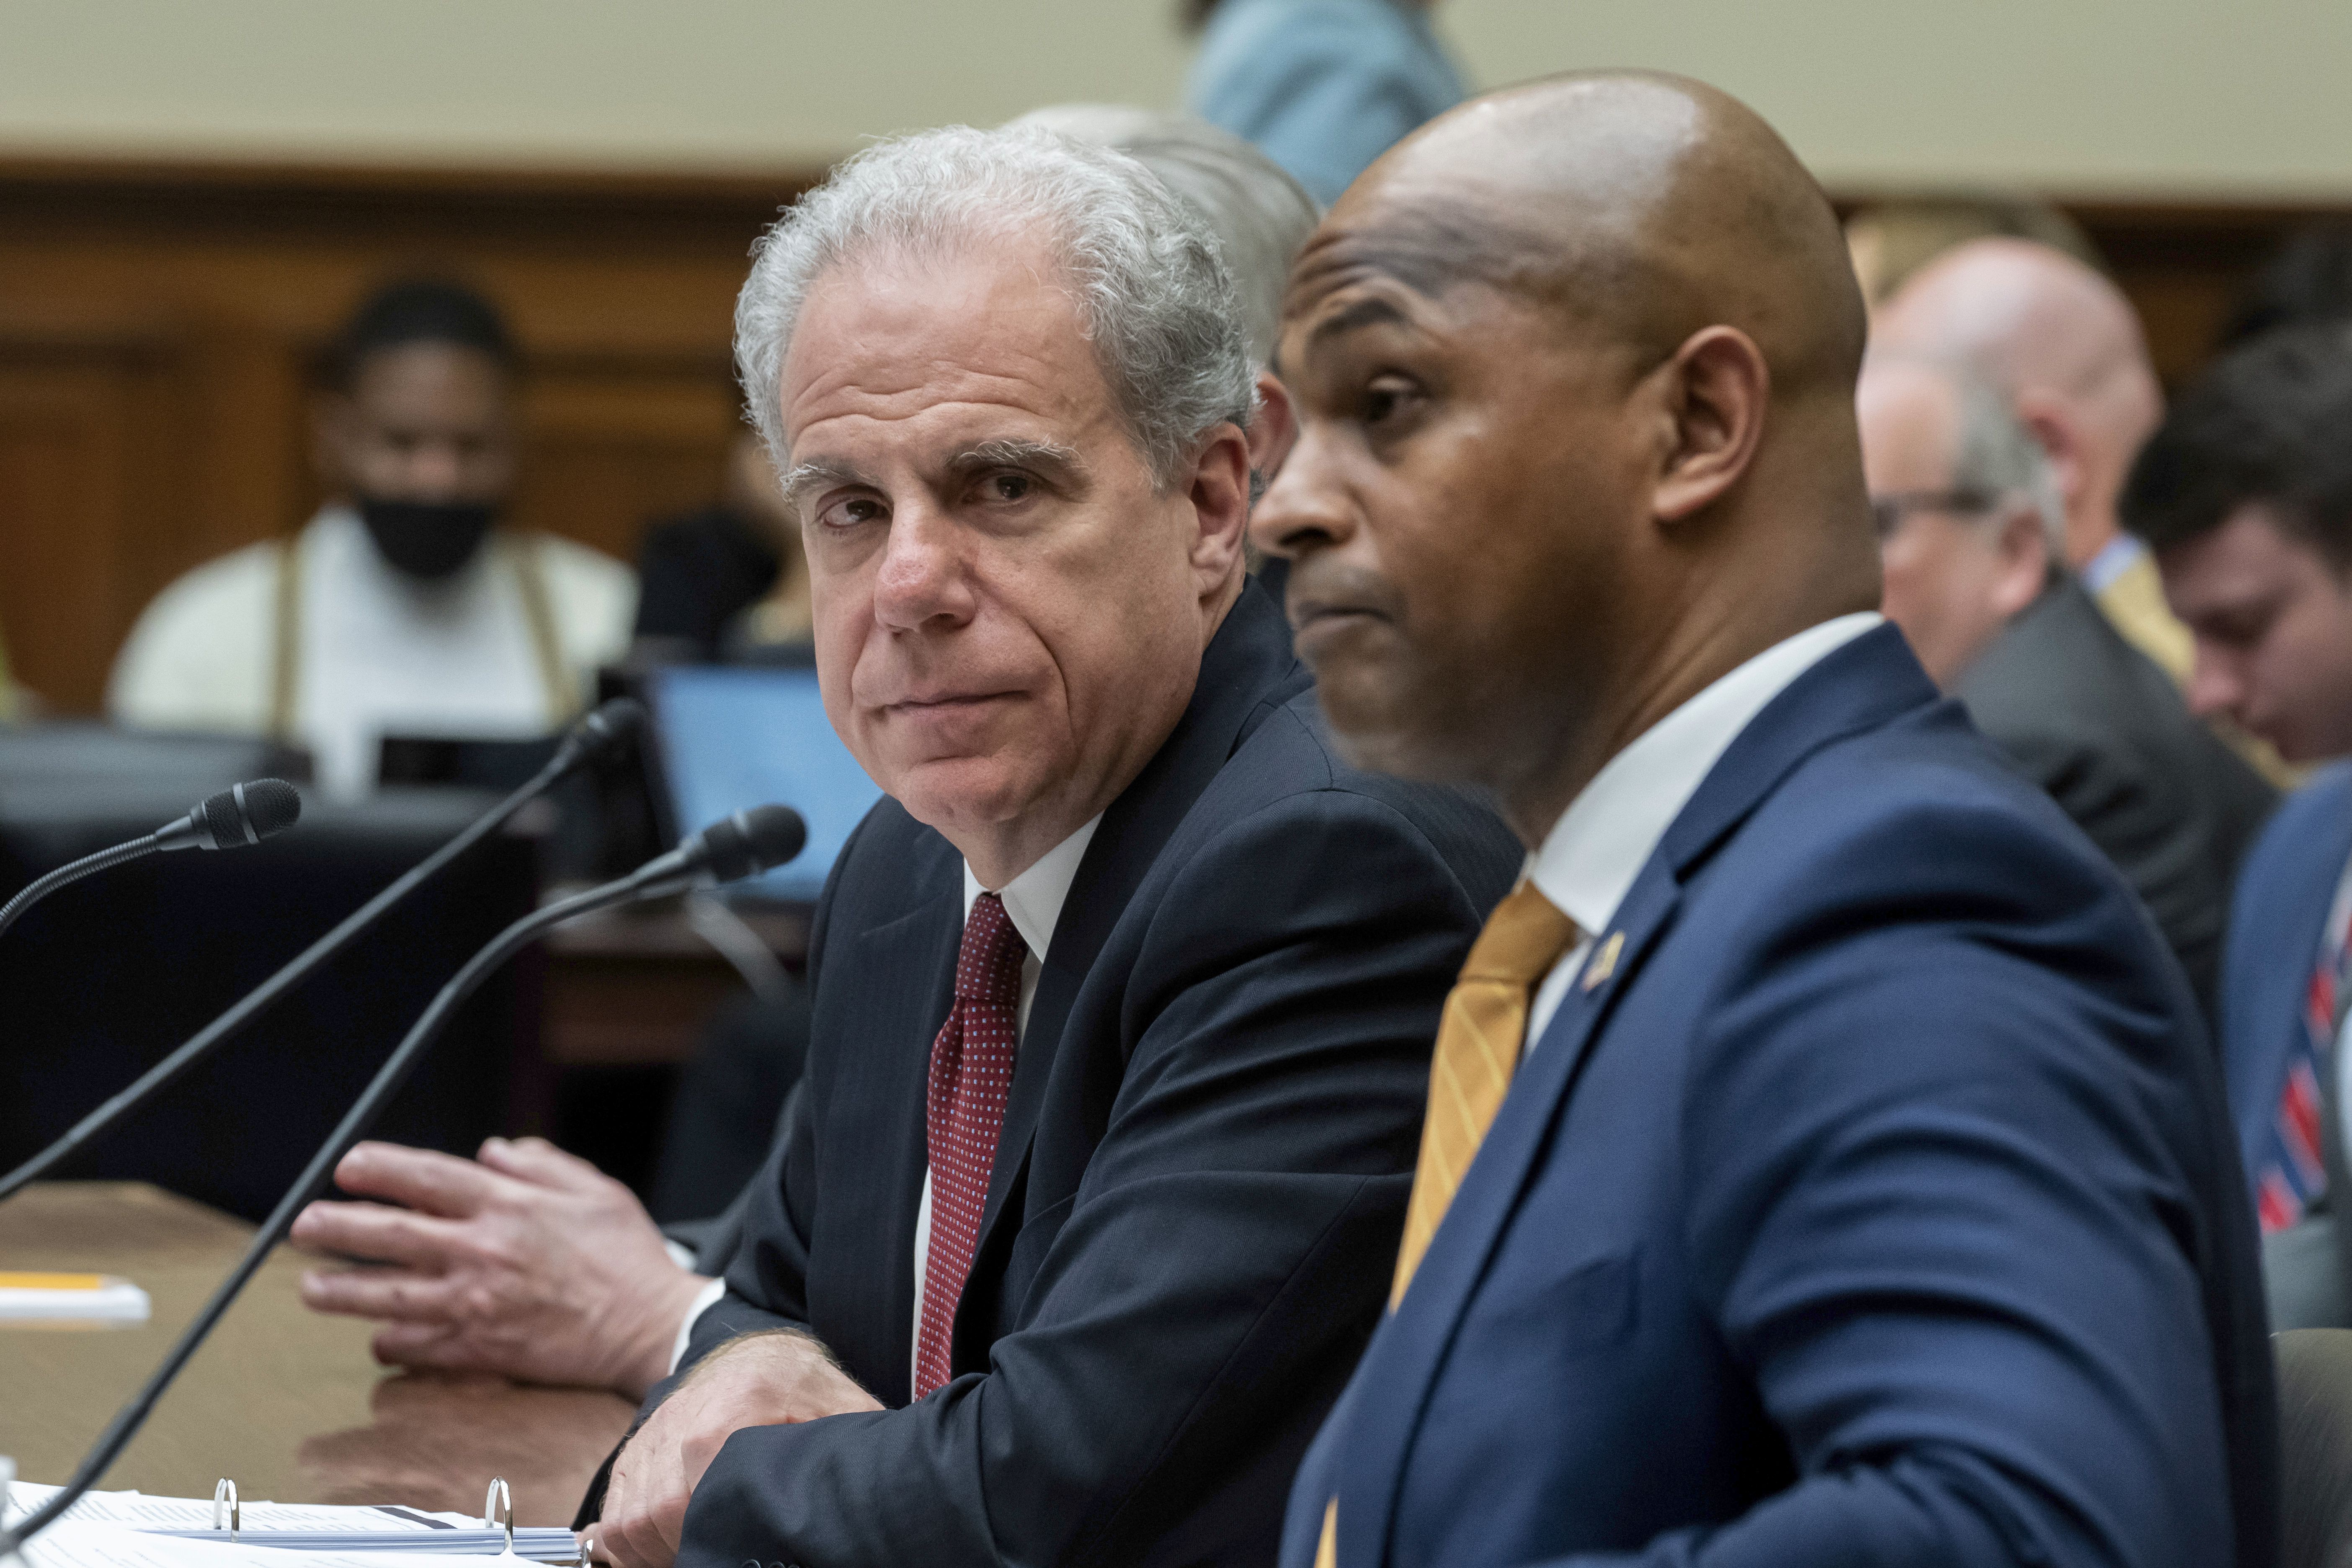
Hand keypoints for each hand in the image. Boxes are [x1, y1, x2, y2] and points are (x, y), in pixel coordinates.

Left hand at [291, 1136, 706, 1398]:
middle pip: (390, 1235)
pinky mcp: (479, 1349)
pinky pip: (417, 1346)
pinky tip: (379, 1336)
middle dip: (338, 1228)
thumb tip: (492, 1151)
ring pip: (388, 1296)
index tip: (348, 1166)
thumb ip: (540, 1163)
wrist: (647, 1325)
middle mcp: (482, 1252)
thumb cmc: (626, 1256)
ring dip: (342, 1291)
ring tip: (312, 1288)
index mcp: (509, 1206)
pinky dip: (391, 1342)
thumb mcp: (594, 1189)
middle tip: (305, 1226)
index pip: (426, 1178)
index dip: (380, 1168)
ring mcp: (475, 1304)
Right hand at [590, 1330, 881, 1567]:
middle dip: (686, 1544)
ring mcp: (655, 1431)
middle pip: (660, 1505)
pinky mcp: (636, 1450)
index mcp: (744, 1394)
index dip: (713, 1516)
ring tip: (698, 1552)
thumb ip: (854, 1439)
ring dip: (656, 1550)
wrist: (764, 1354)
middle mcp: (686, 1409)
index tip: (739, 1541)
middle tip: (723, 1555)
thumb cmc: (810, 1392)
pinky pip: (614, 1512)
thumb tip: (862, 1491)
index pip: (703, 1461)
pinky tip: (669, 1548)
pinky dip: (632, 1543)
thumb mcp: (844, 1409)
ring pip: (630, 1516)